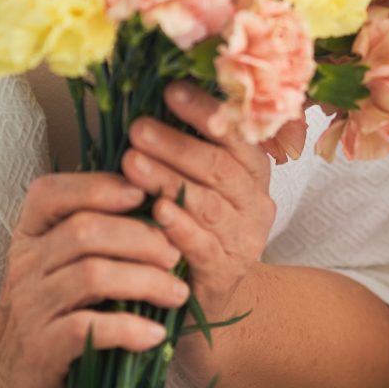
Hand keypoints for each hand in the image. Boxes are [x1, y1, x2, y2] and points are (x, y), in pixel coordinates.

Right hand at [0, 172, 188, 387]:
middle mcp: (25, 265)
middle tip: (175, 255)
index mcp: (29, 237)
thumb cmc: (46, 316)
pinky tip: (155, 334)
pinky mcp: (42, 348)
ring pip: (92, 276)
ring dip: (145, 281)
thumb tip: (152, 206)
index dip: (99, 186)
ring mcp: (31, 306)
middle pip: (85, 232)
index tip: (144, 195)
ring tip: (177, 293)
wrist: (3, 380)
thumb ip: (88, 237)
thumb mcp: (55, 267)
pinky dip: (128, 328)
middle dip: (140, 238)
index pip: (51, 193)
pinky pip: (88, 328)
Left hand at [124, 84, 276, 347]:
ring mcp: (244, 241)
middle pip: (220, 167)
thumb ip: (183, 147)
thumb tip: (146, 94)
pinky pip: (203, 246)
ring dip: (169, 180)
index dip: (205, 111)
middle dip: (177, 144)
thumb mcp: (195, 183)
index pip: (236, 134)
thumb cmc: (191, 227)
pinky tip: (156, 211)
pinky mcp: (224, 273)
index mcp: (252, 173)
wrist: (204, 296)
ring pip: (209, 204)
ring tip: (132, 163)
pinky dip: (179, 227)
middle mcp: (256, 204)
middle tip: (138, 128)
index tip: (171, 91)